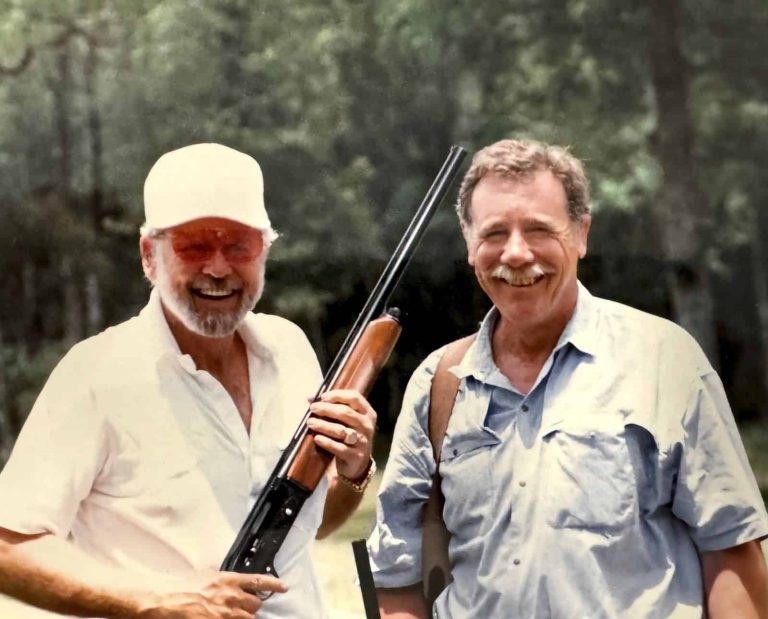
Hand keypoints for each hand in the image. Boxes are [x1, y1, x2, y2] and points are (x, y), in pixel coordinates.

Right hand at [133, 570, 286, 618]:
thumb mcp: (203, 574)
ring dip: (246, 617)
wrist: (167, 603)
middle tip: (245, 607)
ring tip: (237, 615)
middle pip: (256, 604)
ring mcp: (226, 614)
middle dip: (253, 606)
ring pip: (249, 618)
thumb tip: (222, 574)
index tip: (283, 587)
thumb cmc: (181, 588)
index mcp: (228, 580)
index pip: (258, 580)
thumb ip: (217, 575)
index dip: (274, 584)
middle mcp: (231, 597)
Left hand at [307, 389, 375, 479]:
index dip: (338, 395)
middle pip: (346, 413)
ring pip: (341, 430)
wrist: (357, 463)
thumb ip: (332, 407)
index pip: (355, 397)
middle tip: (313, 408)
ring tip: (310, 422)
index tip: (323, 397)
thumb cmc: (349, 435)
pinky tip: (317, 438)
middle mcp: (367, 426)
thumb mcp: (347, 421)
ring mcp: (363, 442)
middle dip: (327, 409)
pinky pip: (339, 447)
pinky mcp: (355, 456)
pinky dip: (326, 442)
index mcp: (367, 413)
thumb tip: (309, 398)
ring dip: (323, 425)